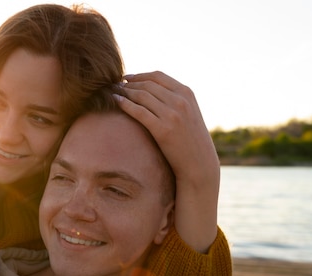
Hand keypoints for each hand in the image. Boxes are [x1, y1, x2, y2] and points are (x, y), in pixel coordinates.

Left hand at [116, 71, 219, 251]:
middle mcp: (180, 101)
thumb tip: (154, 91)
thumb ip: (176, 100)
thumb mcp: (189, 113)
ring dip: (124, 91)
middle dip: (128, 83)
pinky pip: (139, 111)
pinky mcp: (163, 129)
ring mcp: (172, 114)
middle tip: (114, 84)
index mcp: (187, 93)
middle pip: (147, 84)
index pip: (158, 76)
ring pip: (141, 95)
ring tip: (112, 92)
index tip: (127, 78)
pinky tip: (115, 101)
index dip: (139, 75)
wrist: (199, 163)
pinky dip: (125, 104)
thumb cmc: (191, 140)